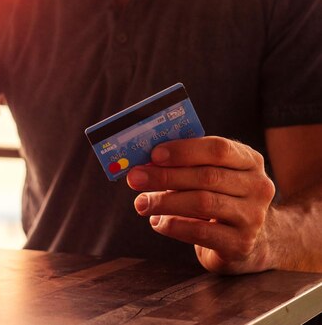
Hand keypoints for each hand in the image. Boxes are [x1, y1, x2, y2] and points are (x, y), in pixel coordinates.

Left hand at [126, 136, 275, 273]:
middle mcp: (257, 187)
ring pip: (203, 203)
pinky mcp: (240, 244)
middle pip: (207, 176)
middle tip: (135, 178)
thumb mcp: (211, 175)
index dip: (184, 150)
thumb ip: (186, 165)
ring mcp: (252, 217)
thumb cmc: (220, 198)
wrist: (250, 242)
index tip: (154, 154)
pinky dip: (174, 225)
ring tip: (141, 203)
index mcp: (249, 161)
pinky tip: (158, 222)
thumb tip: (146, 163)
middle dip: (165, 176)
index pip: (218, 149)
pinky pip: (200, 232)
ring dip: (165, 202)